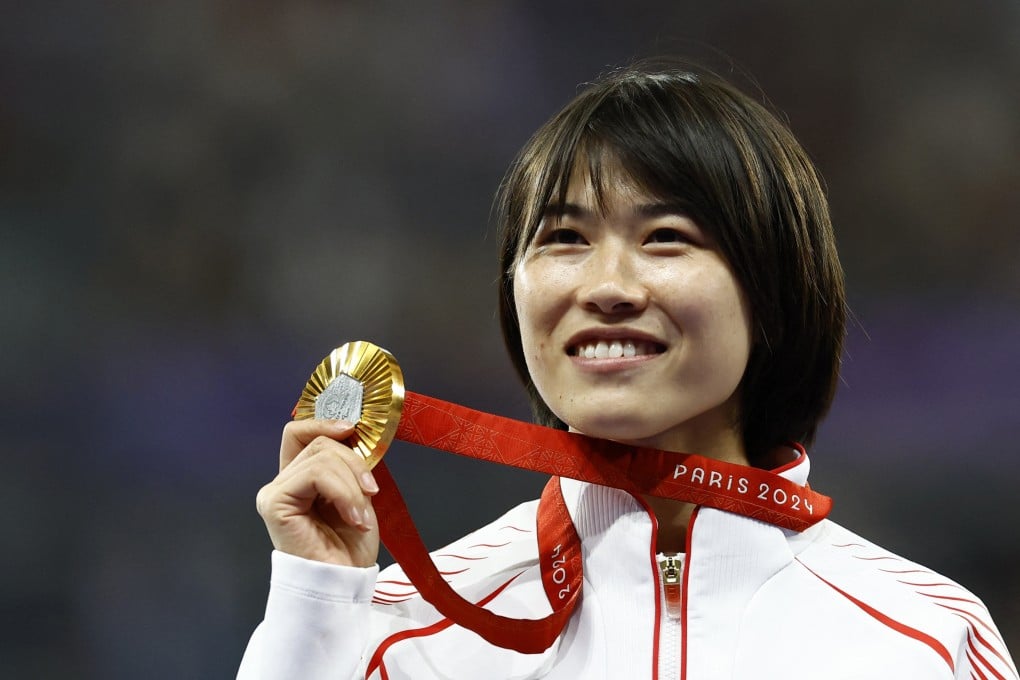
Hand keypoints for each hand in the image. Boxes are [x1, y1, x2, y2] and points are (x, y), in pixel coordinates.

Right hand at [256, 419, 379, 566]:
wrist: (343, 584)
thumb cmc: (349, 547)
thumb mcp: (356, 494)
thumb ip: (348, 465)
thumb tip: (354, 432)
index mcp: (300, 478)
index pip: (299, 432)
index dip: (324, 422)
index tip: (353, 429)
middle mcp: (282, 482)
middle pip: (319, 443)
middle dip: (354, 463)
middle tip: (372, 492)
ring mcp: (275, 492)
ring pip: (321, 457)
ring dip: (352, 484)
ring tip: (360, 515)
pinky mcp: (274, 503)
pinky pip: (316, 474)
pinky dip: (343, 492)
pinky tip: (352, 517)